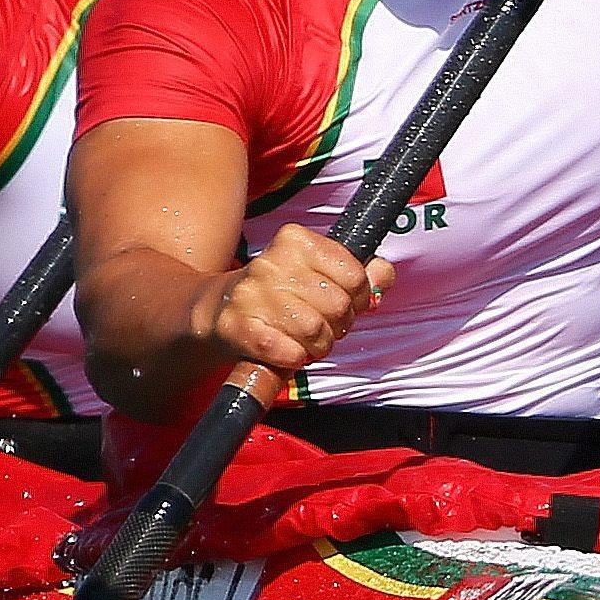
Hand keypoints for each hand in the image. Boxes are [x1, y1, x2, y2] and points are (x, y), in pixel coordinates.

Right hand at [193, 225, 397, 375]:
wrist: (215, 310)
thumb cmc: (277, 293)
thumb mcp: (314, 272)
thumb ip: (356, 273)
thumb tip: (384, 274)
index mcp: (296, 241)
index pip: (355, 274)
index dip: (359, 298)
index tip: (346, 305)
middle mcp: (272, 263)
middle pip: (339, 306)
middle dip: (340, 325)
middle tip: (325, 327)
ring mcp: (253, 295)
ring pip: (316, 331)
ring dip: (319, 345)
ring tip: (307, 341)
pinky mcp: (239, 327)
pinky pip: (289, 352)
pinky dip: (296, 358)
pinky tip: (288, 351)